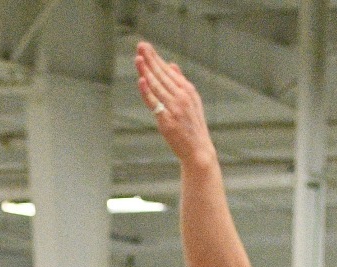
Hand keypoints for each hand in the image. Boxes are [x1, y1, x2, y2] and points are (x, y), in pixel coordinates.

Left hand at [134, 42, 216, 167]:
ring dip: (146, 71)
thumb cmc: (192, 126)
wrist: (198, 150)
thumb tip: (171, 64)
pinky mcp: (167, 120)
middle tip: (140, 46)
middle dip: (151, 59)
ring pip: (157, 86)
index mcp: (188, 91)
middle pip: (162, 75)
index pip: (168, 71)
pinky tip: (141, 80)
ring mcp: (175, 108)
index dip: (156, 58)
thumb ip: (180, 82)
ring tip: (138, 58)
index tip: (145, 47)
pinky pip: (155, 103)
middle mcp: (182, 97)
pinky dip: (147, 91)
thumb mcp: (191, 101)